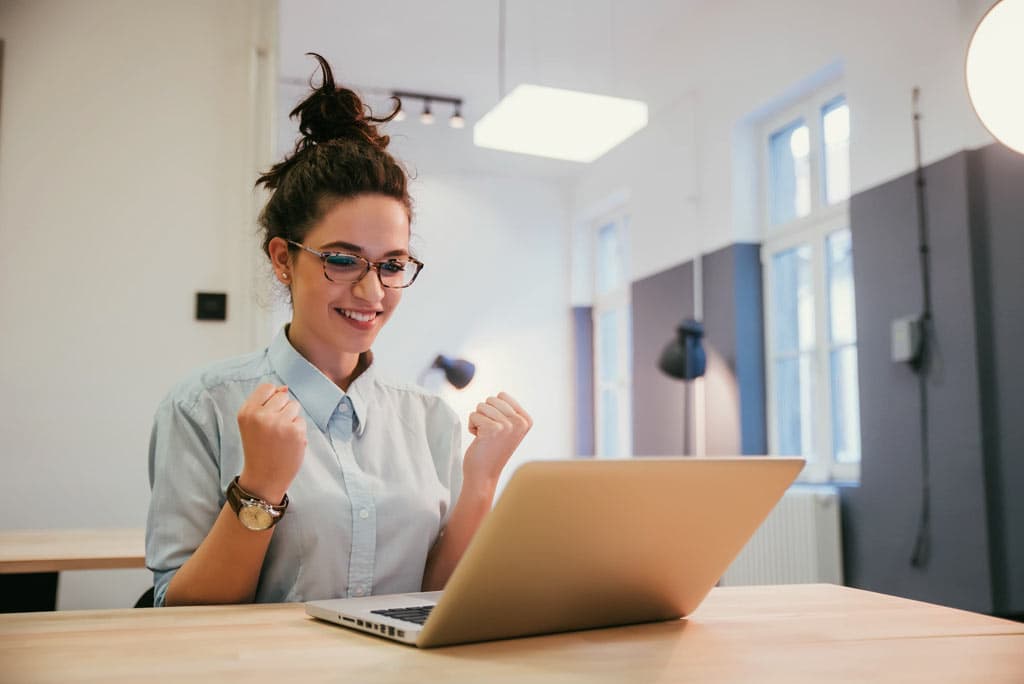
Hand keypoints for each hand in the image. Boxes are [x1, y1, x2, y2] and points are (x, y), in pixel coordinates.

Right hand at [236, 384, 306, 502]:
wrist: (263, 478)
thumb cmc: (259, 449)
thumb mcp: (252, 423)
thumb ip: (265, 403)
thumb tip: (285, 387)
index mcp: (247, 412)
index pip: (267, 388)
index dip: (272, 399)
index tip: (268, 415)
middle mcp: (261, 415)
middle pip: (283, 396)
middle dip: (282, 410)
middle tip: (273, 431)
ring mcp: (279, 423)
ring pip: (294, 406)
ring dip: (292, 419)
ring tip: (281, 436)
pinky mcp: (295, 431)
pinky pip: (302, 421)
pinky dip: (298, 431)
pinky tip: (288, 444)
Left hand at [463, 392, 531, 489]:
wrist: (484, 475)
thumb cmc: (492, 450)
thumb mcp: (509, 429)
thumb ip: (508, 412)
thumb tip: (500, 394)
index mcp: (526, 420)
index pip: (502, 395)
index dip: (494, 409)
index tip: (498, 428)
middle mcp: (519, 422)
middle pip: (491, 399)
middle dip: (485, 414)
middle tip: (490, 433)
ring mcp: (507, 425)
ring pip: (481, 406)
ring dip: (478, 420)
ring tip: (485, 437)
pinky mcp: (492, 429)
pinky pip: (473, 415)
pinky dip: (472, 426)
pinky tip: (479, 440)